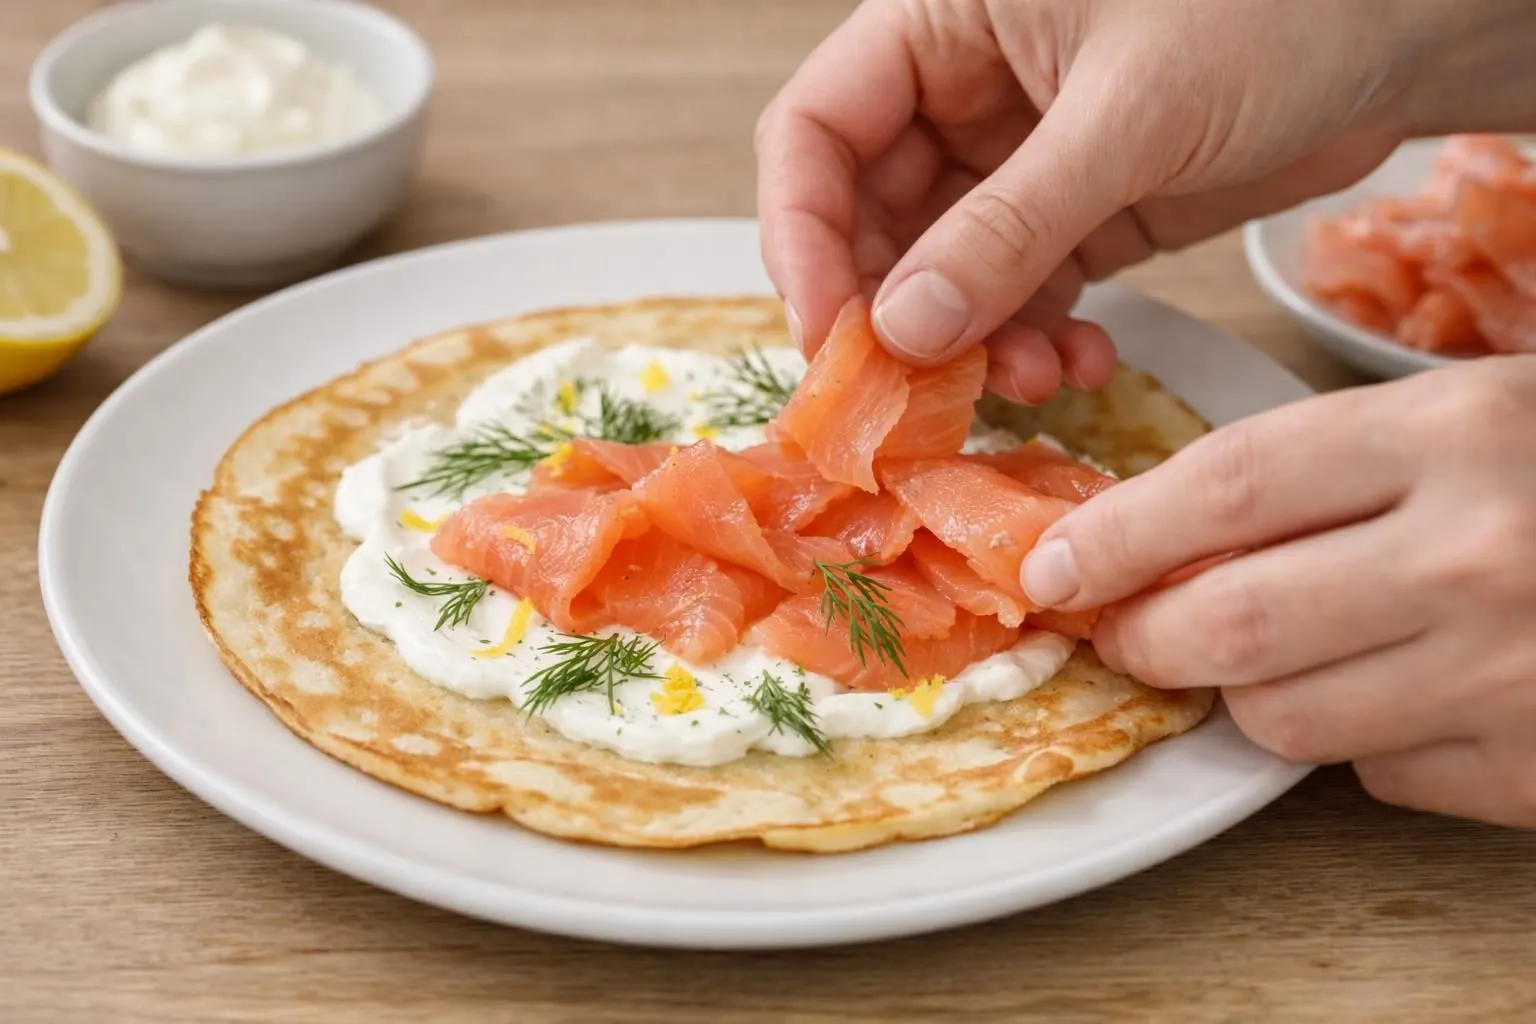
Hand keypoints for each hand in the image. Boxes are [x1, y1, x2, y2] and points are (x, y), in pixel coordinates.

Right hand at [756, 0, 1535, 401]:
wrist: (1404, 29)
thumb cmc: (1276, 7)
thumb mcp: (1131, 114)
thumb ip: (1010, 225)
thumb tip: (904, 329)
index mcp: (943, 23)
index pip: (816, 132)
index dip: (802, 235)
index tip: (830, 334)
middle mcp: (962, 92)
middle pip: (870, 218)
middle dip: (895, 313)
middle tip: (920, 394)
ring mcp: (1019, 159)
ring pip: (944, 274)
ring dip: (973, 344)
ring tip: (1026, 382)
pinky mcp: (1079, 213)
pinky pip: (1021, 295)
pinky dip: (1034, 340)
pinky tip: (1076, 364)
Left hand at [1020, 358, 1535, 827]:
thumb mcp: (1473, 416)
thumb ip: (1326, 467)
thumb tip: (1154, 536)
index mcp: (1454, 432)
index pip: (1222, 490)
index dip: (1112, 536)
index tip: (1053, 566)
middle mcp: (1477, 555)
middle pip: (1226, 627)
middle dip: (1146, 639)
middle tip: (1129, 630)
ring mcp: (1510, 675)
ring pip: (1284, 720)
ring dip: (1256, 692)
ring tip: (1303, 646)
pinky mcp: (1535, 770)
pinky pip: (1377, 775)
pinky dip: (1364, 740)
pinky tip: (1412, 689)